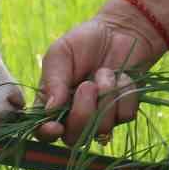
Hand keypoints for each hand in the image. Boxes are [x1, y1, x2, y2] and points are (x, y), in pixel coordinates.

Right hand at [35, 0, 168, 146]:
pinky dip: (125, 93)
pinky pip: (125, 116)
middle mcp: (74, 115)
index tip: (55, 126)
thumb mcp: (61, 53)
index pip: (43, 132)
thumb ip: (53, 80)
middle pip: (73, 138)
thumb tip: (49, 110)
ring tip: (106, 73)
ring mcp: (100, 117)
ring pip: (101, 131)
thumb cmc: (84, 40)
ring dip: (106, 98)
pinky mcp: (123, 112)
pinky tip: (122, 77)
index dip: (48, 134)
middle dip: (82, 113)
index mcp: (52, 103)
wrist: (120, 31)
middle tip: (88, 85)